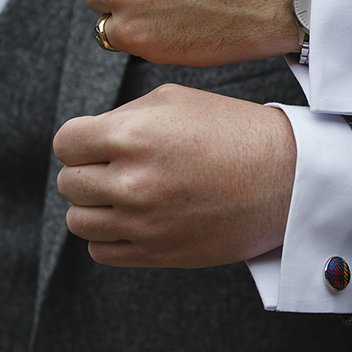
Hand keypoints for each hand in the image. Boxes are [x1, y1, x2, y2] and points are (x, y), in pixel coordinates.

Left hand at [54, 84, 296, 266]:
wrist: (285, 177)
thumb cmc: (234, 131)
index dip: (81, 141)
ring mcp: (142, 222)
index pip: (65, 143)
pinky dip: (110, 235)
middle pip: (69, 182)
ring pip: (78, 220)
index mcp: (131, 134)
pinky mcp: (156, 253)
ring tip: (126, 194)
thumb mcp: (176, 99)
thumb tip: (90, 138)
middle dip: (89, 171)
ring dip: (96, 205)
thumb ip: (123, 116)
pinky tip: (135, 218)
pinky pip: (100, 251)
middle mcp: (131, 181)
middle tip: (120, 166)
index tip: (98, 143)